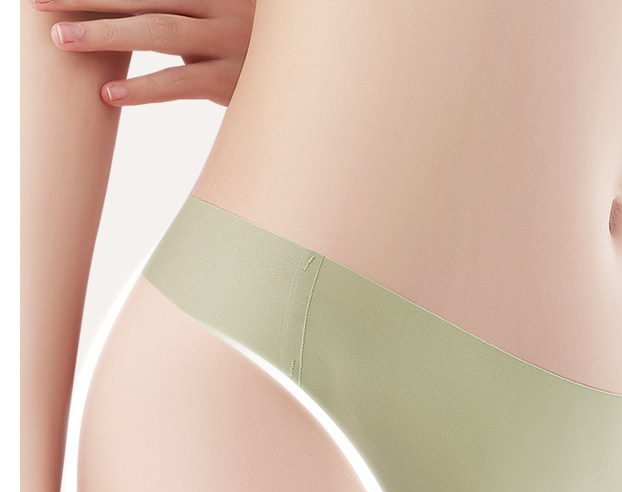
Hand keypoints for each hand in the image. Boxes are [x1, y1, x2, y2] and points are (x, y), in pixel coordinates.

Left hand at [34, 0, 255, 106]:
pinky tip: (109, 93)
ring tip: (62, 41)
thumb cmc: (263, 51)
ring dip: (106, 33)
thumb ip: (188, 12)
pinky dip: (143, 88)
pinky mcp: (234, 82)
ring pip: (157, 31)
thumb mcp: (226, 18)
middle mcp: (219, 5)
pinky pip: (181, 83)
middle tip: (39, 3)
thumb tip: (140, 15)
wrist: (322, 78)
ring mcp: (228, 42)